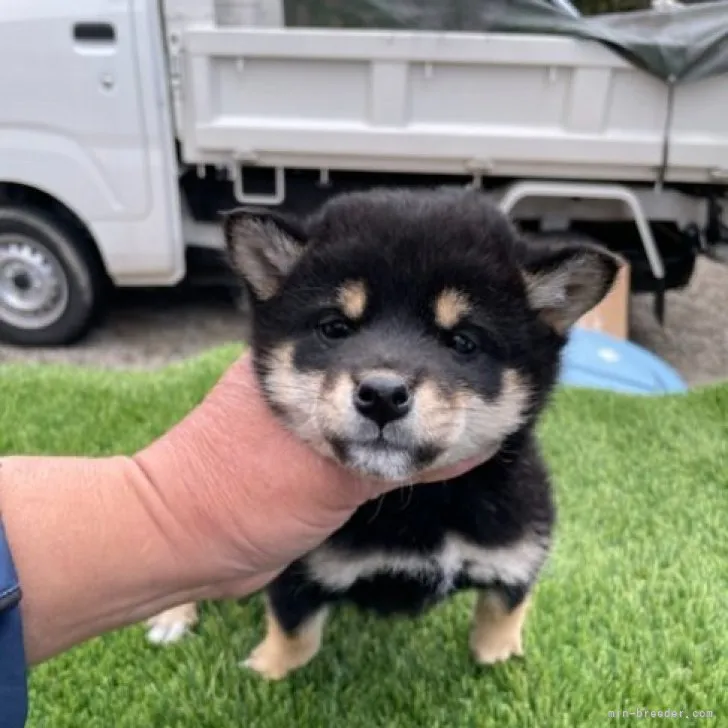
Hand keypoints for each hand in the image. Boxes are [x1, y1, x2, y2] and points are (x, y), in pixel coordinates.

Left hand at [134, 353, 484, 600]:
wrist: (183, 548)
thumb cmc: (238, 493)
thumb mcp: (327, 472)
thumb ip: (402, 459)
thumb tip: (477, 441)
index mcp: (300, 350)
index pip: (374, 318)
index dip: (424, 323)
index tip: (467, 333)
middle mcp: (310, 372)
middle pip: (384, 362)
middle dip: (428, 370)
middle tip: (484, 370)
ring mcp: (312, 414)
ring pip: (378, 404)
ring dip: (415, 413)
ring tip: (471, 408)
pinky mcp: (314, 455)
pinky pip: (370, 442)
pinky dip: (401, 447)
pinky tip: (441, 452)